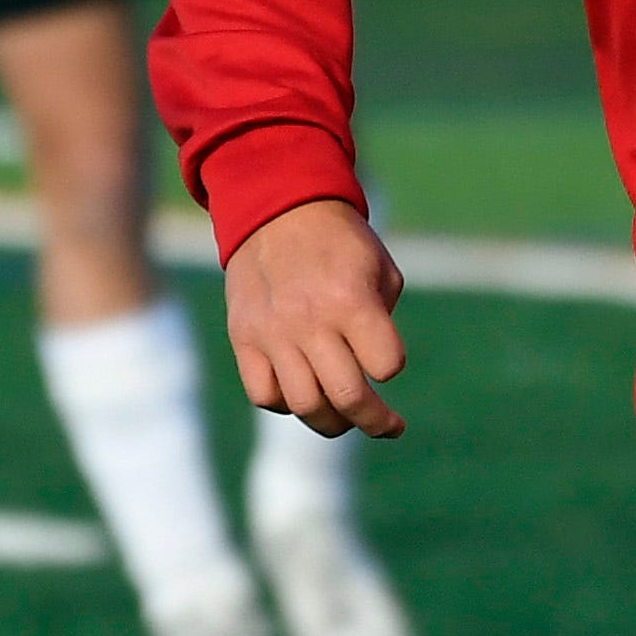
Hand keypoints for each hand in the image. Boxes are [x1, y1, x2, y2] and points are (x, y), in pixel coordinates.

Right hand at [226, 196, 408, 438]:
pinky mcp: (243, 339)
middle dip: (375, 421)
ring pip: (305, 406)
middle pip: (347, 399)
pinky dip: (288, 403)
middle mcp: (310, 321)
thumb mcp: (381, 270)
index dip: (392, 366)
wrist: (277, 210)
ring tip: (344, 416)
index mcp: (351, 300)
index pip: (386, 366)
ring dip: (333, 422)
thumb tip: (376, 373)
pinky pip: (265, 395)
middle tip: (387, 425)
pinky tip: (303, 390)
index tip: (389, 361)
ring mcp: (272, 334)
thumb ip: (383, 323)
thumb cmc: (340, 243)